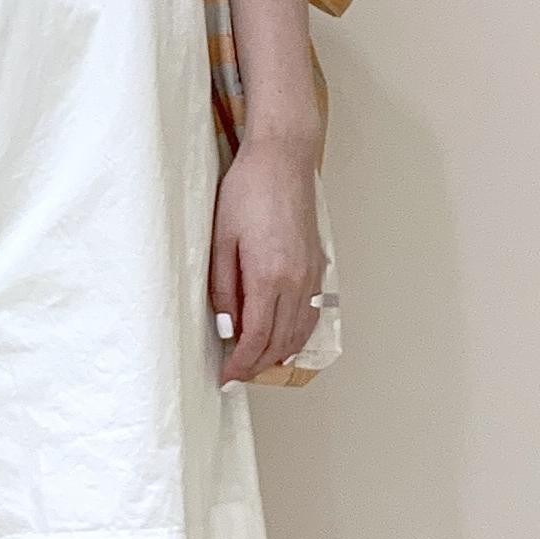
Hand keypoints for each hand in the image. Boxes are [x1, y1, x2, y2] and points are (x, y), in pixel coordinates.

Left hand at [209, 133, 324, 384]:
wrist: (282, 161)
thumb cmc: (246, 192)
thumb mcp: (221, 239)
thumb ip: (223, 287)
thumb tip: (227, 326)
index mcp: (270, 277)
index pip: (257, 338)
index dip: (241, 364)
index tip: (226, 377)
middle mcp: (297, 282)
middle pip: (280, 342)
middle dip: (257, 365)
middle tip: (236, 375)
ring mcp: (312, 276)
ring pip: (300, 333)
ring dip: (279, 354)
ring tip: (255, 363)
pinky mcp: (318, 267)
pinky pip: (311, 314)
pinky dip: (297, 335)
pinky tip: (283, 339)